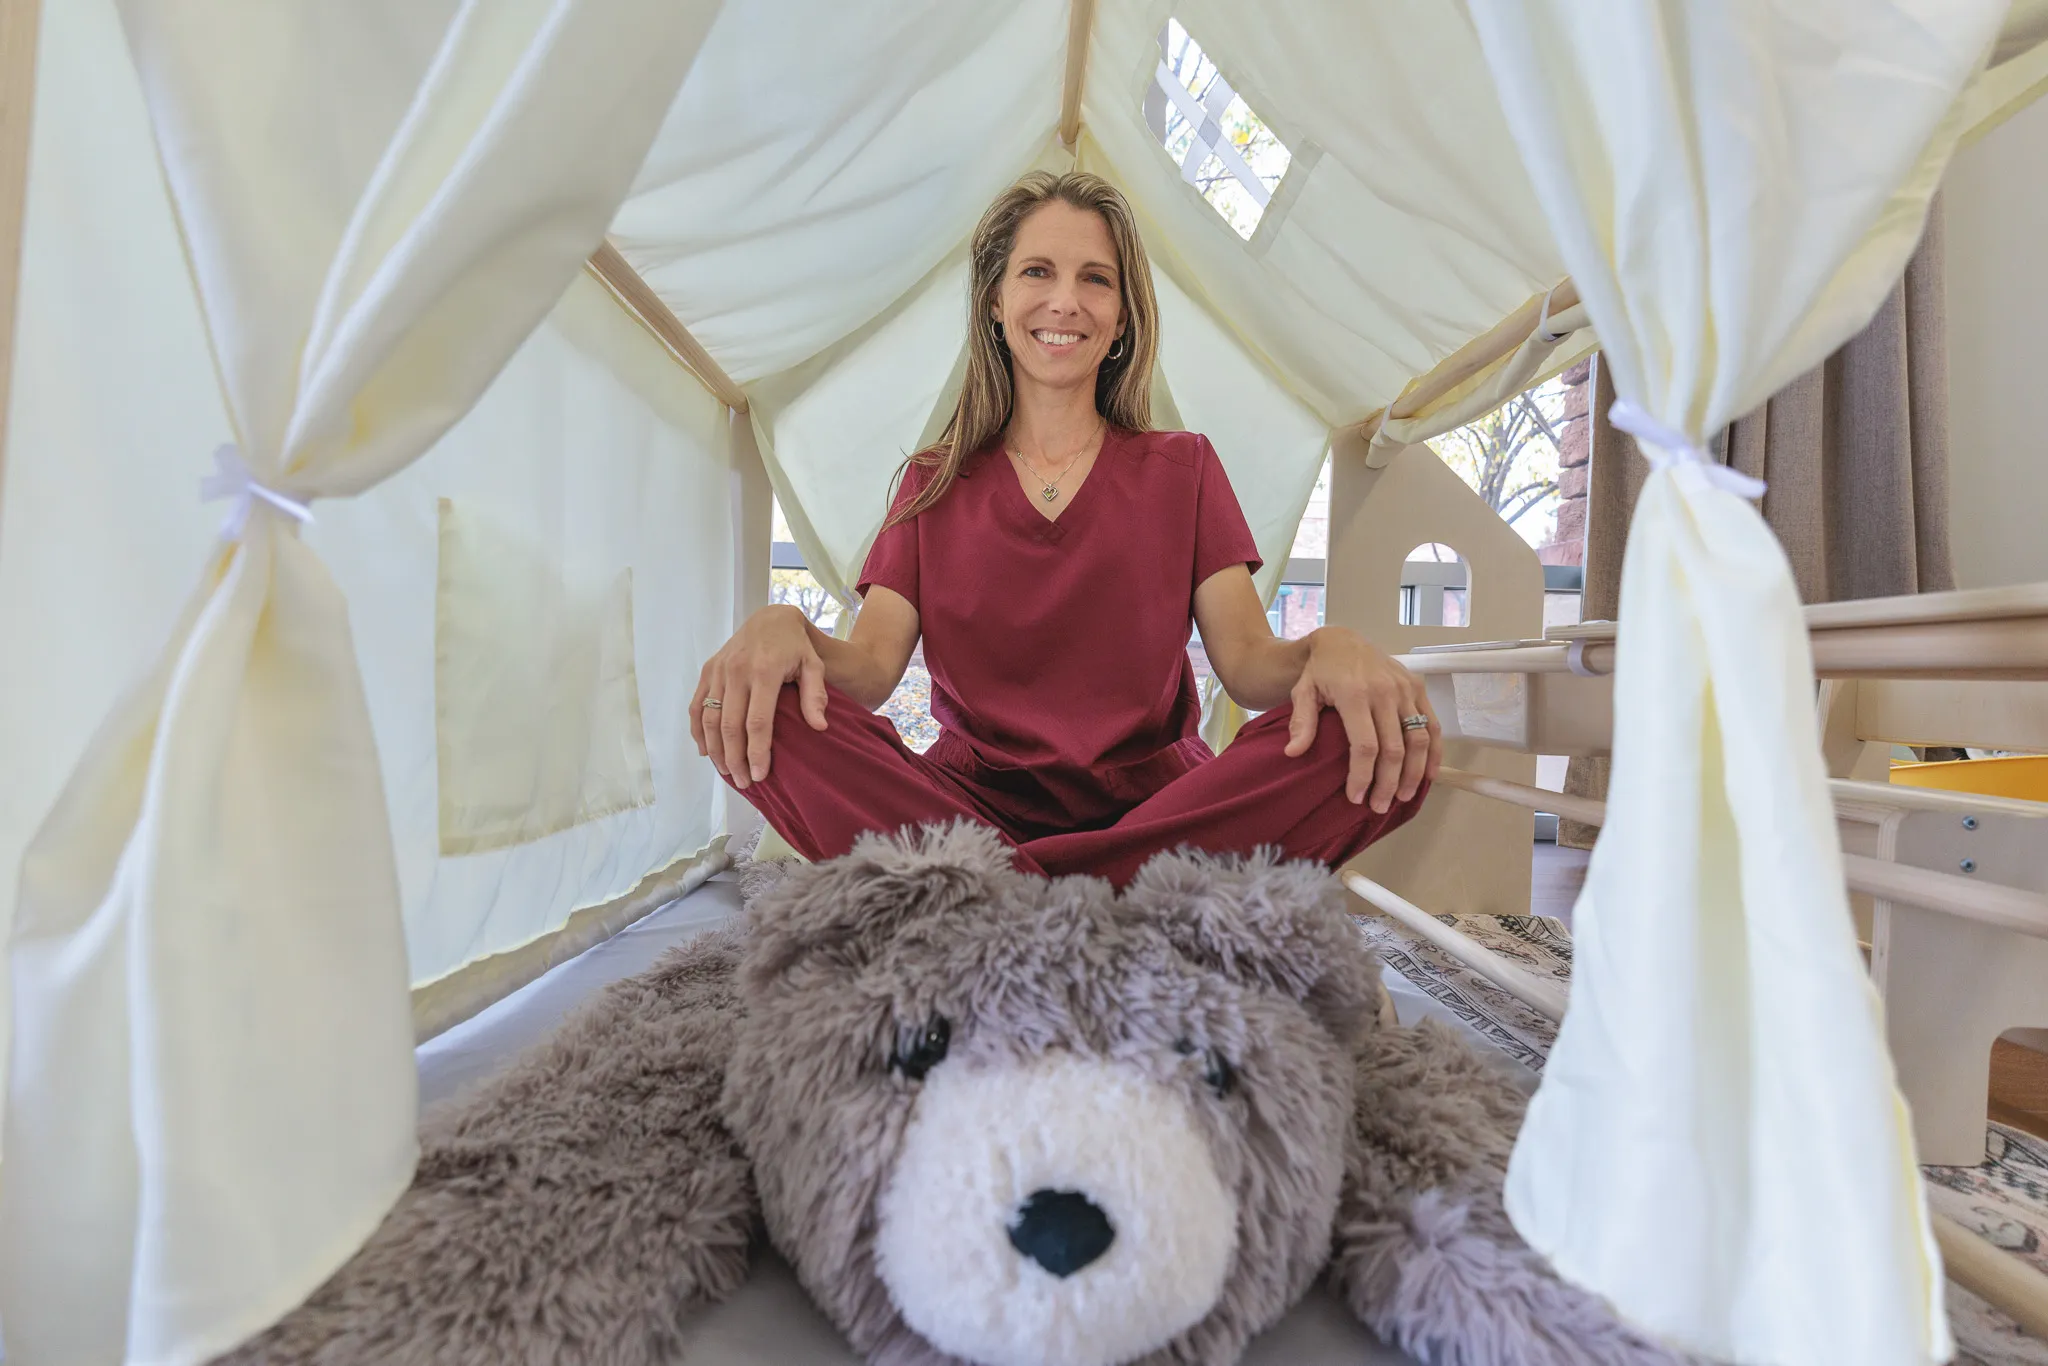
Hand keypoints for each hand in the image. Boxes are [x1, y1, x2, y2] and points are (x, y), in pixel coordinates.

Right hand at [690, 605, 828, 788]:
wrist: (770, 618)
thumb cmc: (796, 647)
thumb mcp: (814, 665)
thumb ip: (816, 695)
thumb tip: (819, 727)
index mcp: (764, 672)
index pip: (757, 722)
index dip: (756, 752)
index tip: (760, 775)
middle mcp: (736, 671)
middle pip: (729, 726)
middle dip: (735, 759)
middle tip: (744, 782)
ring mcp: (718, 670)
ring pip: (709, 719)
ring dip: (715, 750)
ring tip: (727, 772)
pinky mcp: (708, 670)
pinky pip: (696, 705)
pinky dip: (697, 731)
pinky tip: (706, 751)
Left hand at [1284, 627, 1441, 812]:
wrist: (1342, 639)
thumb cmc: (1320, 670)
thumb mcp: (1303, 692)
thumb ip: (1302, 722)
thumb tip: (1293, 753)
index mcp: (1355, 694)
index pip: (1365, 745)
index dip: (1363, 776)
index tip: (1356, 797)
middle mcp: (1384, 691)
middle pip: (1394, 748)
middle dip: (1388, 783)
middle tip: (1379, 806)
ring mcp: (1404, 688)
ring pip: (1418, 739)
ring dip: (1413, 773)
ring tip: (1402, 796)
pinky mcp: (1417, 687)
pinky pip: (1431, 724)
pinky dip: (1433, 751)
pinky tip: (1427, 774)